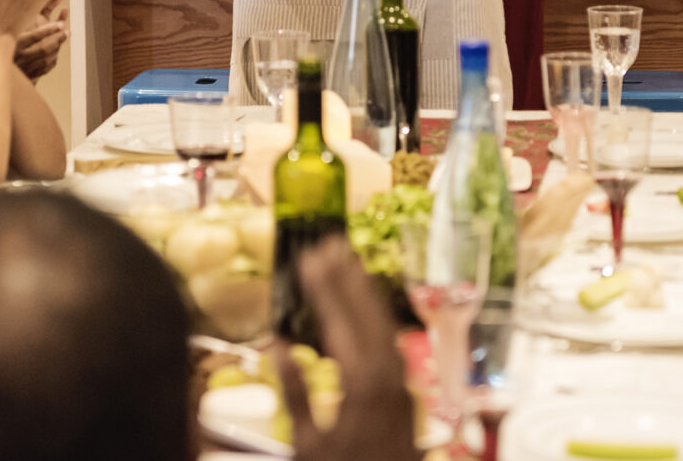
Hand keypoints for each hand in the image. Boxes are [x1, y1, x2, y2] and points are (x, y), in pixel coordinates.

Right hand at [13, 0, 68, 79]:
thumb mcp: (5, 31)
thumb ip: (16, 20)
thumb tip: (29, 4)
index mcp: (13, 44)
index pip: (34, 37)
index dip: (49, 30)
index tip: (60, 24)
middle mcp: (19, 57)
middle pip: (44, 48)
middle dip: (58, 39)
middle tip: (66, 31)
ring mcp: (24, 68)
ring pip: (46, 59)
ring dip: (57, 49)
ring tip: (63, 40)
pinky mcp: (27, 76)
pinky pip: (44, 69)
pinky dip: (52, 61)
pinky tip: (55, 55)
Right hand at [277, 238, 416, 460]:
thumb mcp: (305, 444)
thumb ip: (294, 392)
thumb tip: (276, 344)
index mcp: (361, 387)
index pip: (340, 322)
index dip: (323, 287)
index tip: (307, 257)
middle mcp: (388, 379)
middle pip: (368, 314)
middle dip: (347, 277)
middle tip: (328, 242)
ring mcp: (402, 386)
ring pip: (385, 326)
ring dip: (364, 292)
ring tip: (346, 262)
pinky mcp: (406, 396)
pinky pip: (392, 344)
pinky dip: (376, 319)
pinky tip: (364, 310)